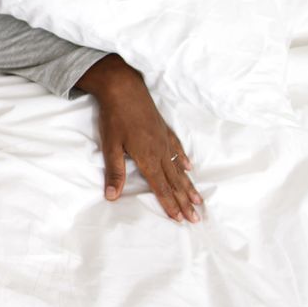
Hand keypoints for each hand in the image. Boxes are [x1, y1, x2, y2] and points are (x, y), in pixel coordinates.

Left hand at [76, 55, 203, 222]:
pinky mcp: (163, 129)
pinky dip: (183, 160)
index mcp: (148, 158)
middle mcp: (160, 151)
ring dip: (188, 185)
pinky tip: (188, 166)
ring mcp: (164, 139)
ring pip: (179, 167)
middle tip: (195, 218)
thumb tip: (112, 196)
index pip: (160, 187)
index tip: (179, 219)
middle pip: (174, 181)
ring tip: (197, 200)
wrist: (123, 87)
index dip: (169, 204)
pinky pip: (177, 148)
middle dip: (184, 201)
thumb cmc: (115, 117)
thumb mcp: (110, 146)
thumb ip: (114, 172)